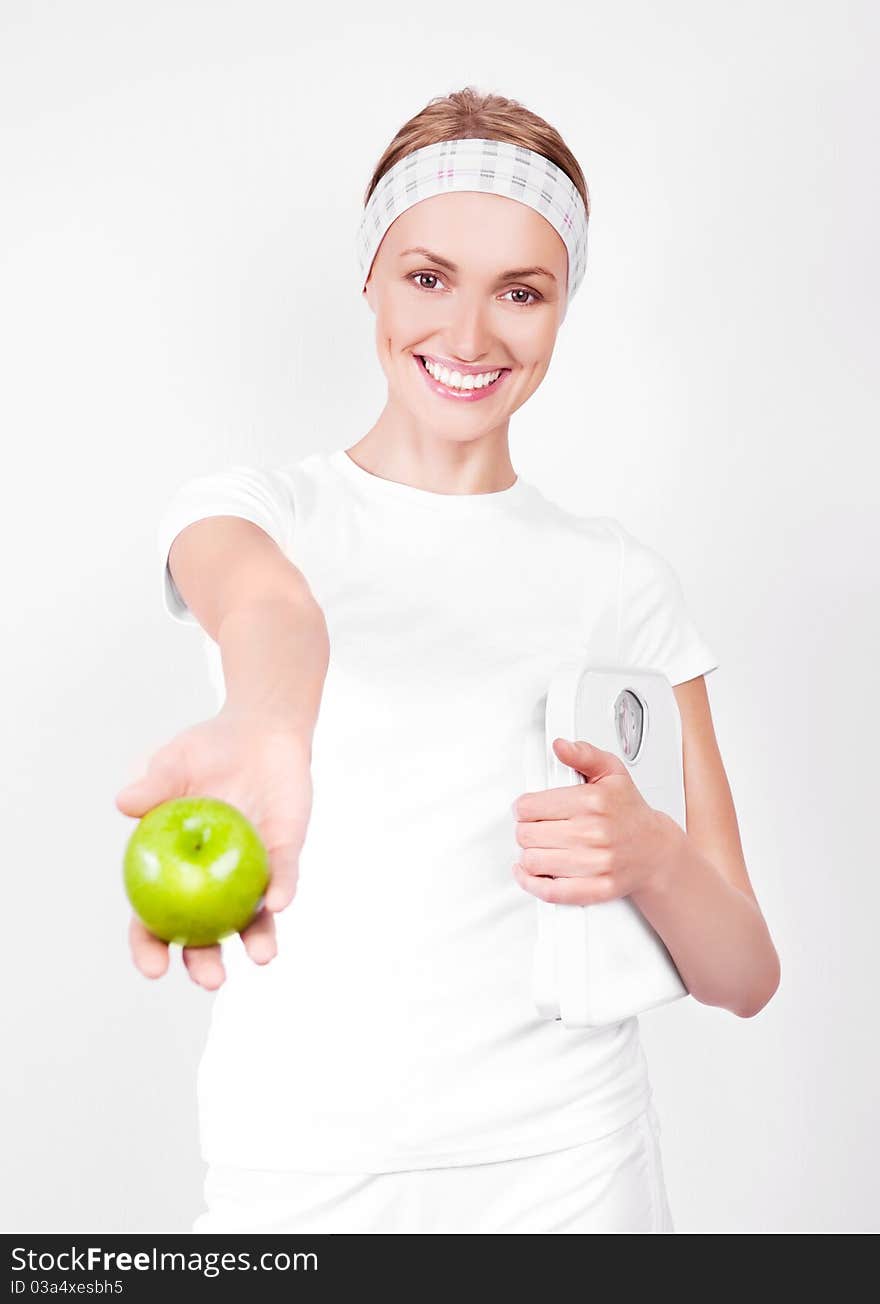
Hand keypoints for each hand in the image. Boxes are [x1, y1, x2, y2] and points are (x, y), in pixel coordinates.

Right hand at [114, 708, 312, 988]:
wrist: (259, 729)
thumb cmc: (207, 750)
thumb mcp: (174, 763)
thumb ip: (153, 785)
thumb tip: (125, 804)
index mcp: (171, 869)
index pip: (153, 918)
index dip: (150, 947)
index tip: (154, 967)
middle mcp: (210, 880)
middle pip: (204, 933)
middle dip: (206, 962)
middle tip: (212, 979)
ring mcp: (249, 870)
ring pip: (251, 918)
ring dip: (257, 940)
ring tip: (261, 957)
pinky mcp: (285, 852)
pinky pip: (283, 877)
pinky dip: (281, 889)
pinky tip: (280, 902)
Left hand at [511, 737, 674, 905]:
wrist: (656, 851)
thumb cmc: (630, 812)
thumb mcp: (611, 772)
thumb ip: (583, 754)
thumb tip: (561, 746)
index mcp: (592, 802)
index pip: (529, 807)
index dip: (523, 807)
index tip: (529, 809)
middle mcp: (594, 833)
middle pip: (526, 835)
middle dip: (525, 830)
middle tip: (536, 827)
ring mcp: (596, 863)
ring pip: (533, 861)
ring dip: (529, 854)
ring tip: (540, 847)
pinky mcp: (597, 888)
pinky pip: (550, 891)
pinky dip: (533, 883)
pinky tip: (530, 872)